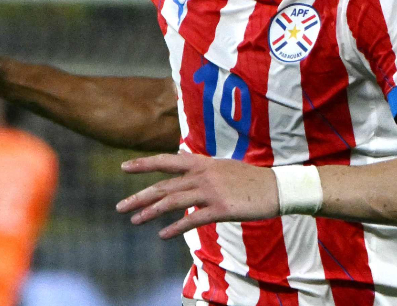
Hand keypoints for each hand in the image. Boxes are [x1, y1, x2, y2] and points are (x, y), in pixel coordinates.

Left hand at [117, 152, 279, 238]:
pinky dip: (175, 227)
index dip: (145, 164)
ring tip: (135, 221)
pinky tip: (162, 235)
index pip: (168, 161)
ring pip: (173, 202)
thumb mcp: (224, 168)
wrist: (277, 188)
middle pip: (165, 186)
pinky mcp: (220, 208)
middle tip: (120, 207)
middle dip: (140, 197)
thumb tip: (184, 176)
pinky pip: (192, 219)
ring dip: (151, 212)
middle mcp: (204, 175)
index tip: (124, 167)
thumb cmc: (251, 180)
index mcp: (204, 163)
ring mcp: (212, 191)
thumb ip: (203, 172)